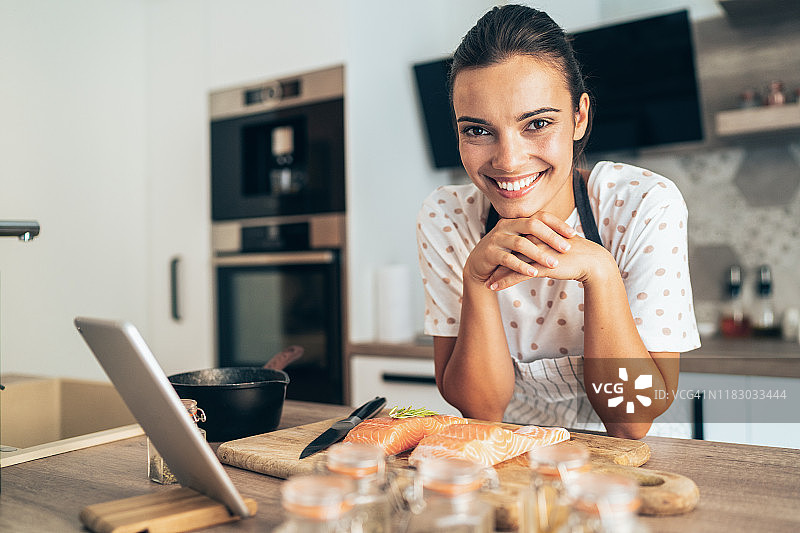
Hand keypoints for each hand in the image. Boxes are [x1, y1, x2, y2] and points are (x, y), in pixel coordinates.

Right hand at [463, 211, 575, 287]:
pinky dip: (522, 266)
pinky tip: (534, 273)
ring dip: (538, 254)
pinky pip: (508, 259)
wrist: (478, 265)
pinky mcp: (489, 253)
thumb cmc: (505, 253)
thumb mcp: (520, 242)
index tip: (573, 234)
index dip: (557, 224)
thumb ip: (537, 237)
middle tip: (566, 248)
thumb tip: (566, 237)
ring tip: (553, 264)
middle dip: (551, 237)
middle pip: (531, 225)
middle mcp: (506, 226)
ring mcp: (497, 238)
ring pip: (520, 243)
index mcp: (516, 220)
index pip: (540, 216)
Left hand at [485, 234, 613, 289]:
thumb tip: (535, 249)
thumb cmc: (576, 254)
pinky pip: (517, 274)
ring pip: (510, 263)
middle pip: (509, 250)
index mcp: (539, 230)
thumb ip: (544, 244)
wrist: (593, 262)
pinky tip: (494, 288)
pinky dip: (503, 281)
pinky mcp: (541, 265)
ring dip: (496, 274)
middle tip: (485, 269)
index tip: (493, 258)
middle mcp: (536, 239)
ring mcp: (537, 251)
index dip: (503, 249)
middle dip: (496, 261)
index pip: (515, 240)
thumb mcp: (556, 246)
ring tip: (486, 282)